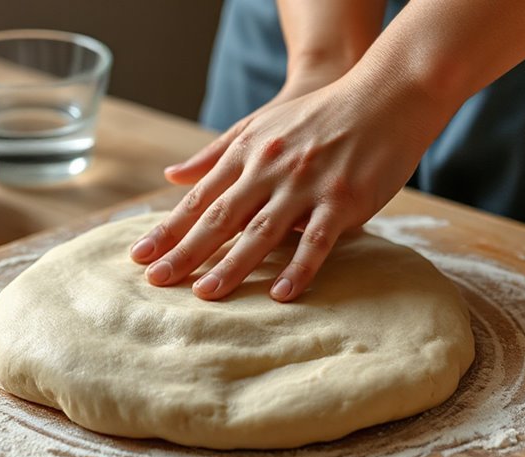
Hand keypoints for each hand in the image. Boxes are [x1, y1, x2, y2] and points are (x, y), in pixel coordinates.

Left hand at [130, 74, 437, 301]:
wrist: (385, 94)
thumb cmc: (319, 114)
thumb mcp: (261, 123)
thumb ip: (215, 153)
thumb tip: (171, 176)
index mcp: (247, 152)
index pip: (200, 198)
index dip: (169, 229)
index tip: (140, 257)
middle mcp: (269, 169)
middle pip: (220, 217)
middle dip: (185, 251)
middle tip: (156, 282)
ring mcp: (305, 184)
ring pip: (261, 231)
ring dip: (232, 264)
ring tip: (205, 294)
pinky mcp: (342, 199)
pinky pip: (315, 240)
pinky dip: (298, 267)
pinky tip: (280, 294)